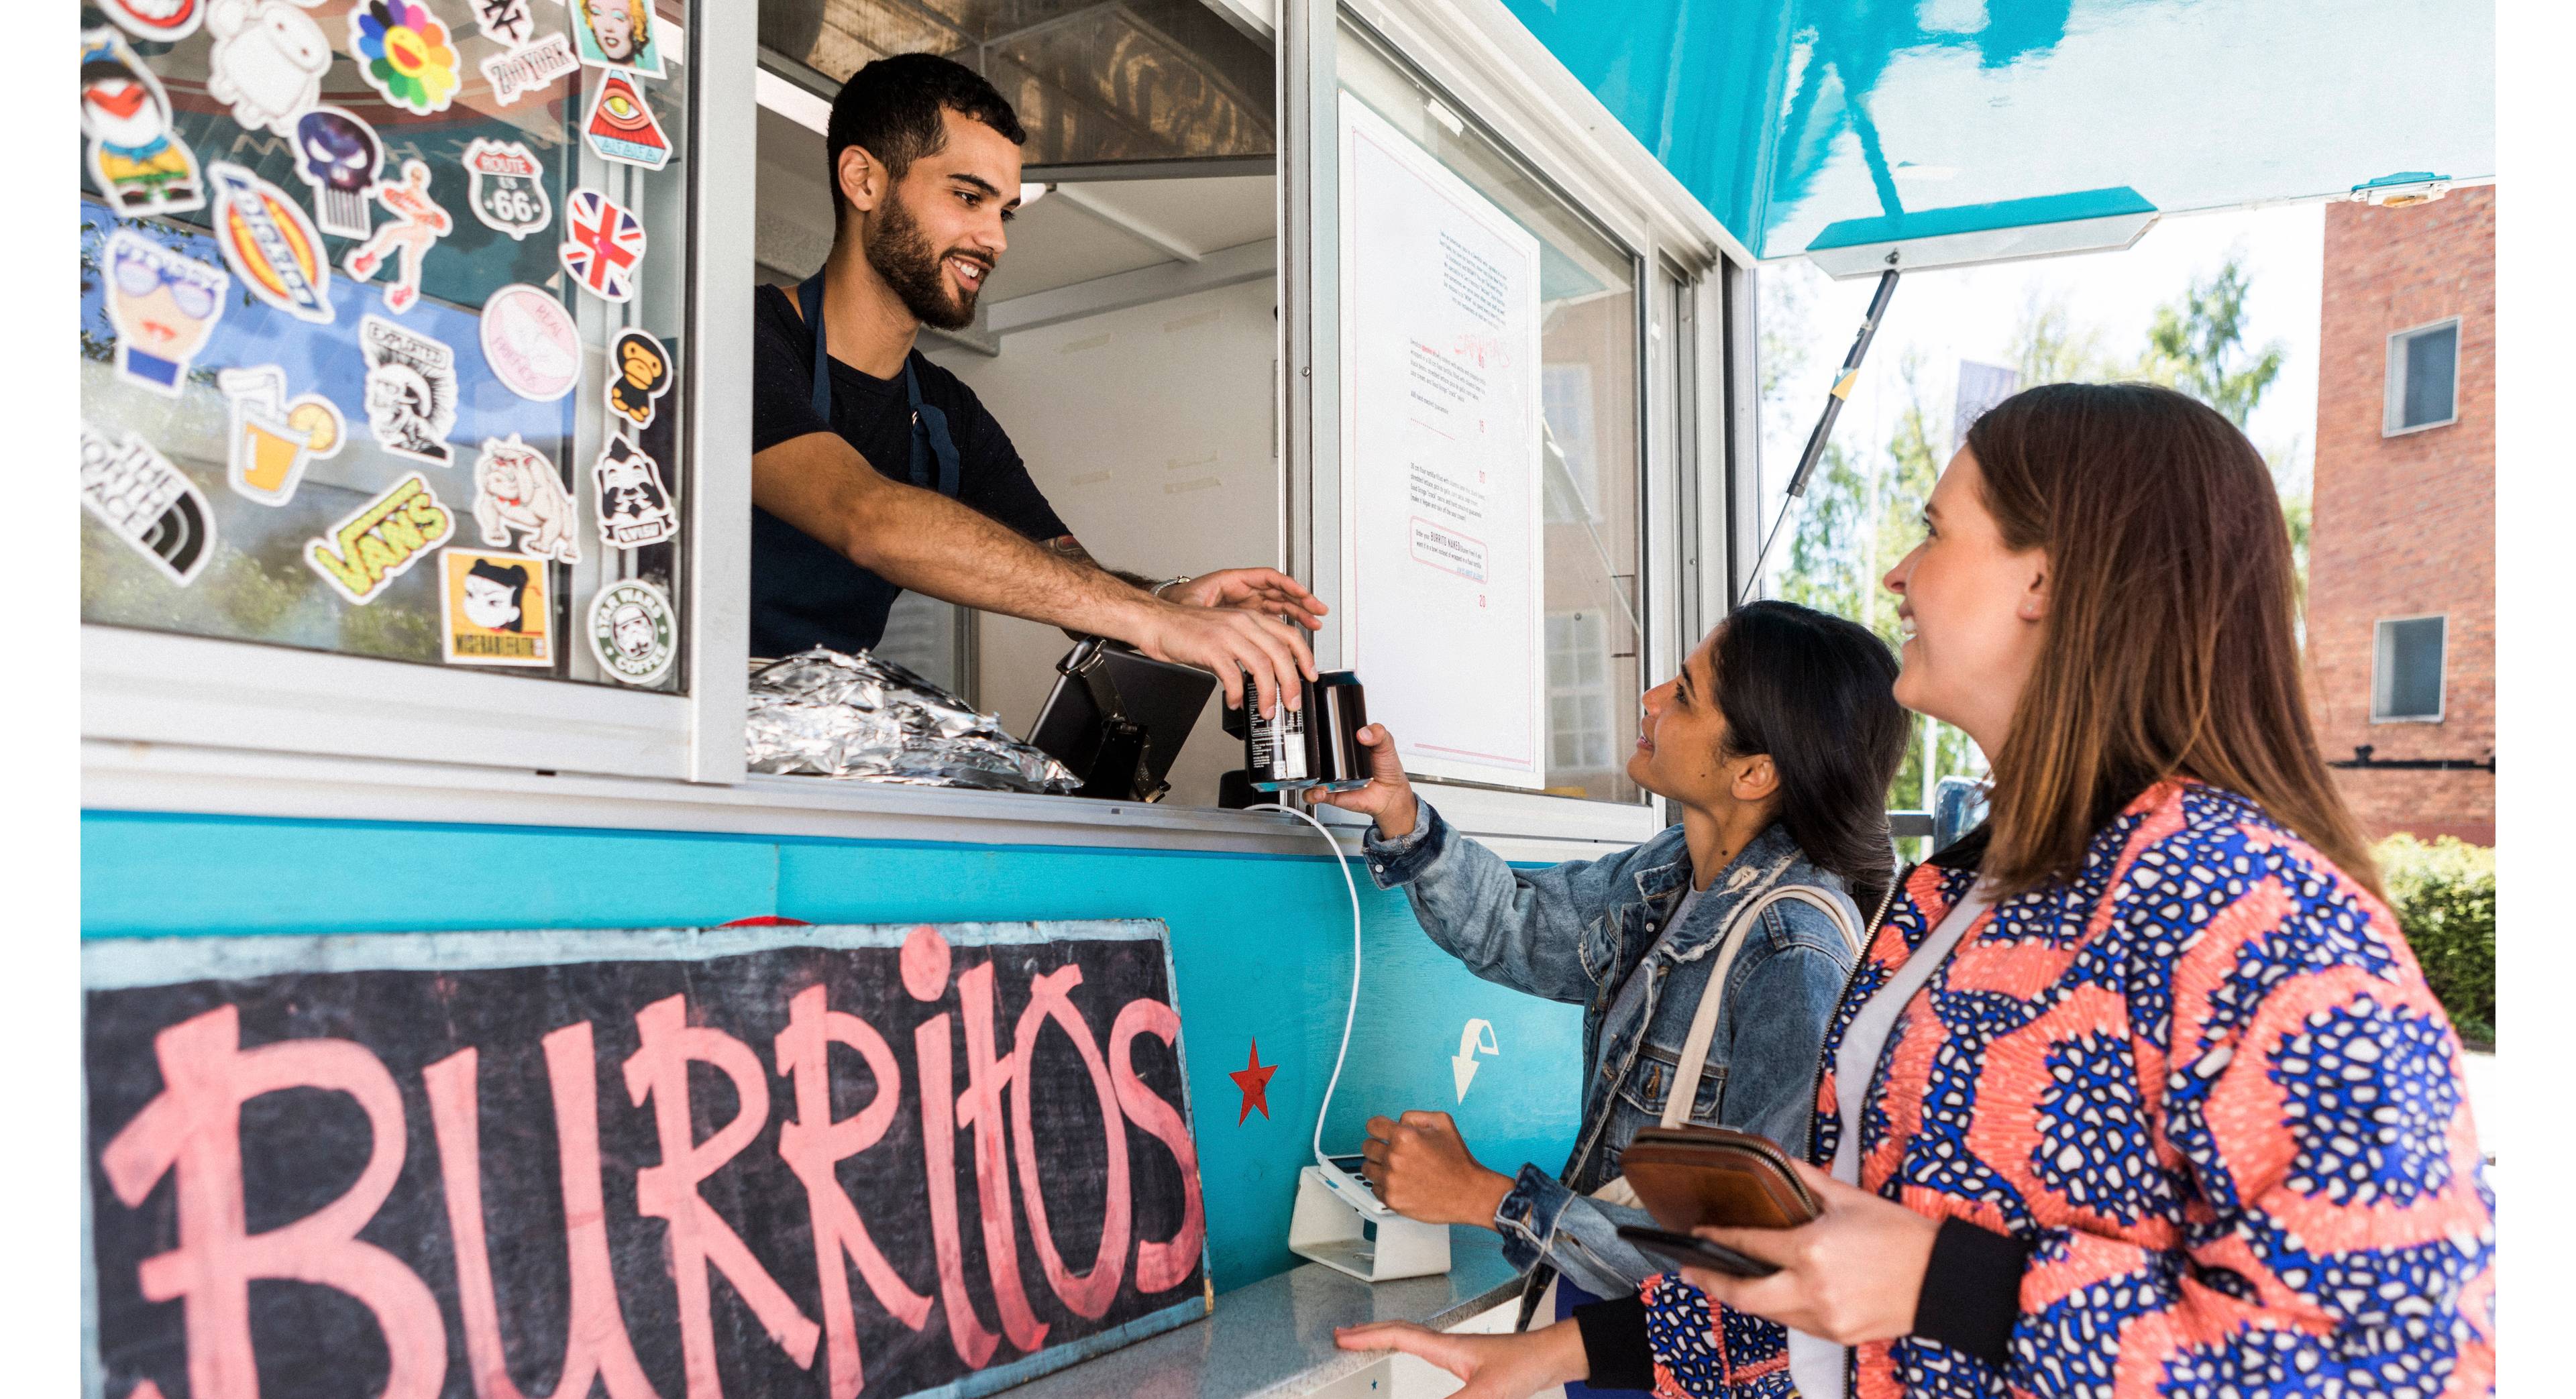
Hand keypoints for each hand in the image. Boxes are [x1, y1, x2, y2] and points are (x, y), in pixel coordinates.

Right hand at [1128, 599, 1315, 714]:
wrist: (1157, 622)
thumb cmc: (1188, 630)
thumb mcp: (1226, 634)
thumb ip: (1247, 650)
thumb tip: (1264, 678)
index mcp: (1250, 618)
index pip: (1289, 635)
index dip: (1305, 657)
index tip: (1310, 676)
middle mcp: (1243, 622)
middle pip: (1281, 652)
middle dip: (1292, 682)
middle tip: (1292, 703)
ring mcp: (1228, 634)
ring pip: (1262, 665)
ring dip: (1269, 693)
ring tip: (1267, 710)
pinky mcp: (1211, 647)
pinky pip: (1233, 675)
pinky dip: (1237, 693)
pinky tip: (1235, 701)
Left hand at [1169, 568, 1328, 631]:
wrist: (1162, 618)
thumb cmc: (1174, 605)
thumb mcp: (1193, 603)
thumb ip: (1213, 612)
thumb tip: (1224, 618)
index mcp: (1232, 580)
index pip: (1268, 578)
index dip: (1289, 585)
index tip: (1303, 594)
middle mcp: (1242, 591)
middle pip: (1279, 592)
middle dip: (1300, 601)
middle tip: (1317, 610)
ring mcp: (1245, 605)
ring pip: (1278, 607)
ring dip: (1297, 614)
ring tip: (1314, 623)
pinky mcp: (1244, 620)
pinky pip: (1270, 620)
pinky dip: (1284, 626)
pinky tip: (1296, 634)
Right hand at [1306, 724, 1416, 838]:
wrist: (1391, 794)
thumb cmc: (1386, 768)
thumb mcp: (1385, 744)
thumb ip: (1378, 733)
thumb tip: (1364, 733)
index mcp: (1344, 746)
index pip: (1326, 734)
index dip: (1318, 729)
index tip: (1316, 727)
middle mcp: (1334, 761)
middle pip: (1311, 754)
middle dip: (1306, 752)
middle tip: (1313, 751)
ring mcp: (1330, 777)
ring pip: (1308, 775)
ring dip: (1306, 775)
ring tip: (1316, 775)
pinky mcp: (1330, 793)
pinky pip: (1313, 794)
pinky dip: (1312, 794)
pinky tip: (1320, 791)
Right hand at [1333, 1319, 1588, 1398]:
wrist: (1554, 1357)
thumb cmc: (1526, 1365)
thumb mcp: (1487, 1394)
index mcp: (1447, 1347)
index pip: (1399, 1336)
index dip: (1368, 1337)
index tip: (1342, 1338)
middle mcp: (1448, 1345)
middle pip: (1400, 1332)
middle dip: (1369, 1333)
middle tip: (1344, 1336)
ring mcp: (1458, 1352)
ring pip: (1413, 1338)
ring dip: (1386, 1337)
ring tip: (1366, 1340)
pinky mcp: (1468, 1362)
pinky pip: (1427, 1349)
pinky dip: (1408, 1347)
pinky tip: (1410, 1353)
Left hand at [1358, 1110, 1512, 1228]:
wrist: (1469, 1193)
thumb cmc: (1458, 1161)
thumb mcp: (1442, 1122)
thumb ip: (1415, 1116)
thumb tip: (1398, 1121)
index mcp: (1404, 1136)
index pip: (1372, 1126)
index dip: (1379, 1128)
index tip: (1381, 1133)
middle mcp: (1394, 1157)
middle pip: (1367, 1147)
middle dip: (1379, 1146)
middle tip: (1392, 1152)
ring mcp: (1392, 1180)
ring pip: (1368, 1168)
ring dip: (1379, 1166)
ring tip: (1396, 1169)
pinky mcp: (1392, 1199)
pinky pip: (1375, 1188)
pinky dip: (1385, 1185)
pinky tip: (1400, 1183)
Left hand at [1674, 1159, 1938, 1345]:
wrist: (1944, 1279)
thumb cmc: (1902, 1236)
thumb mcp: (1850, 1198)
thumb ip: (1806, 1180)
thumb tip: (1777, 1162)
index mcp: (1813, 1250)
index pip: (1749, 1244)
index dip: (1718, 1238)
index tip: (1699, 1233)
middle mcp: (1814, 1289)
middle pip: (1745, 1295)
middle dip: (1712, 1282)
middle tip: (1691, 1269)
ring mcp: (1826, 1318)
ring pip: (1768, 1314)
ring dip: (1745, 1297)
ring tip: (1726, 1280)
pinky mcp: (1839, 1336)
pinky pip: (1795, 1325)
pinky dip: (1779, 1309)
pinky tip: (1772, 1294)